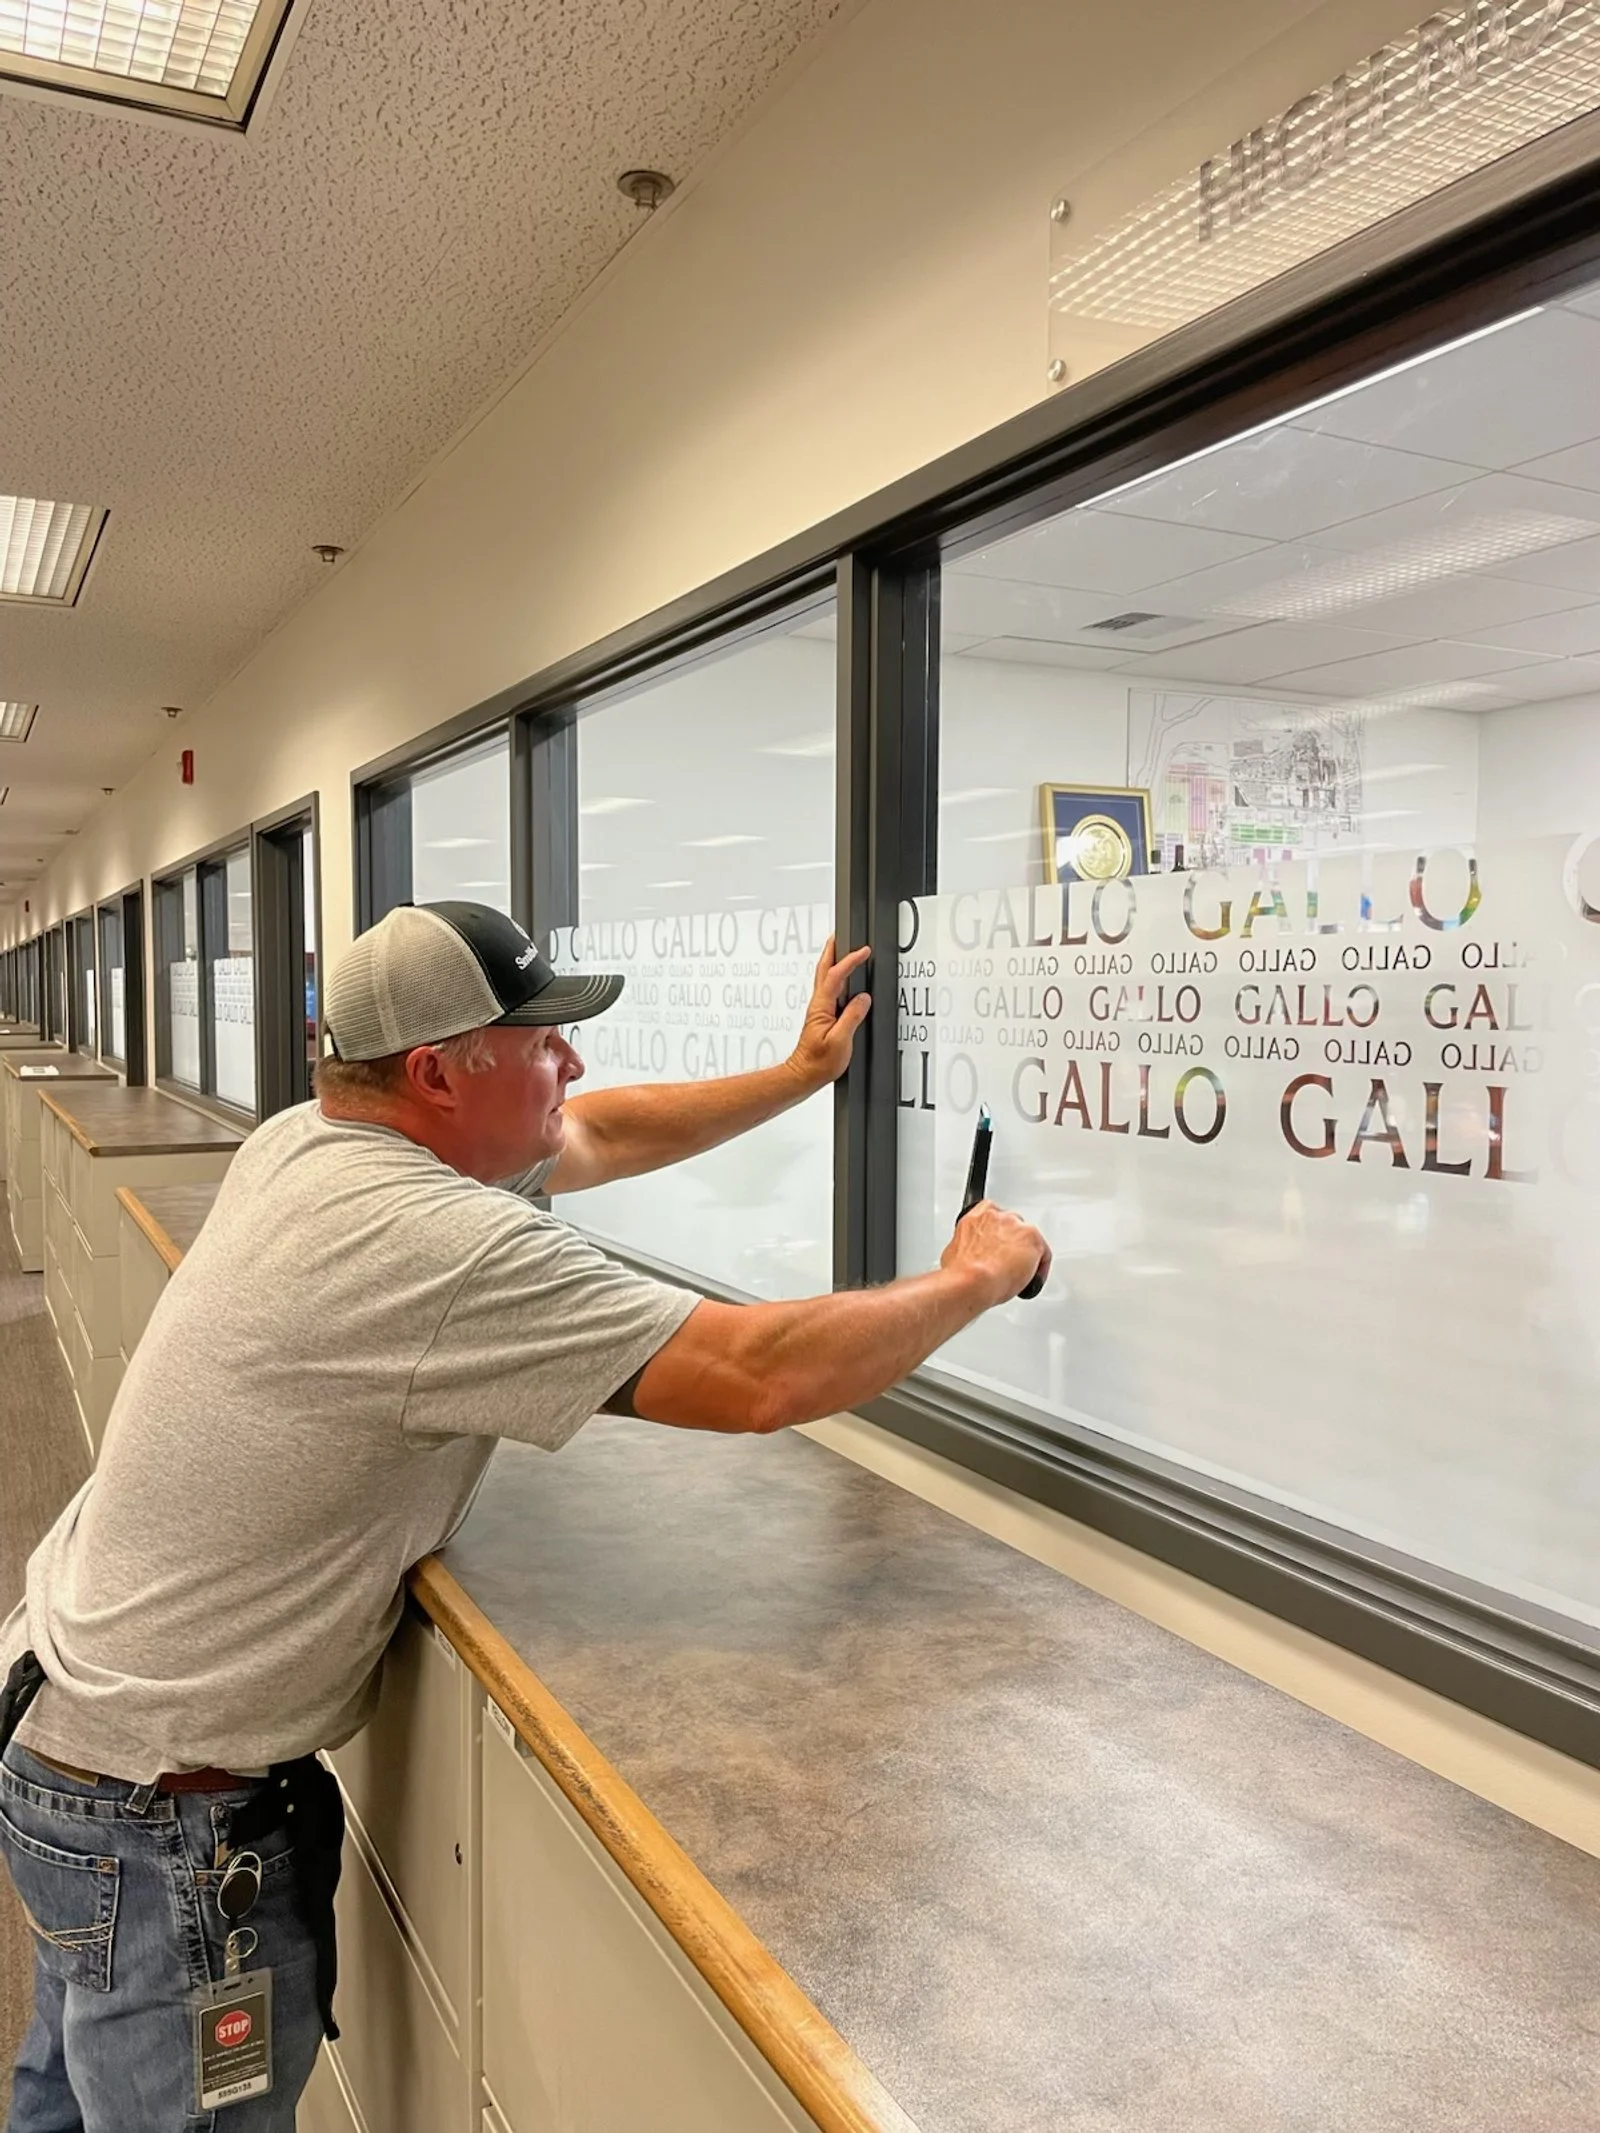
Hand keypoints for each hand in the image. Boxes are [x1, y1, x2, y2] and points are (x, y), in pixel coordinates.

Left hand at [787, 937, 870, 1090]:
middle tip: (839, 935)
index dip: (850, 961)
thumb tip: (863, 999)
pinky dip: (835, 977)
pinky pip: (829, 990)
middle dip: (832, 950)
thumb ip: (852, 1017)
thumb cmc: (818, 1063)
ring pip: (825, 978)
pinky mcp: (822, 1017)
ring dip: (832, 961)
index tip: (863, 952)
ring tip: (840, 950)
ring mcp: (819, 1010)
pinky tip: (841, 980)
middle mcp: (818, 1005)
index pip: (836, 976)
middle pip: (824, 970)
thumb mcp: (841, 1041)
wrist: (803, 1075)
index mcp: (822, 1007)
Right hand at [941, 1200, 1050, 1308]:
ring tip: (1019, 1275)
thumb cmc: (961, 1270)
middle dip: (1012, 1244)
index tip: (996, 1245)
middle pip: (1013, 1226)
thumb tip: (971, 1258)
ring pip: (1029, 1240)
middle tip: (1007, 1264)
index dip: (997, 1234)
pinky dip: (1040, 1268)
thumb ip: (969, 1248)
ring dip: (1026, 1255)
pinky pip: (1044, 1254)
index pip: (993, 1216)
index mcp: (977, 1216)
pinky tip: (1031, 1281)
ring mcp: (1017, 1226)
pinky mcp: (1033, 1240)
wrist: (972, 1279)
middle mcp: (998, 1216)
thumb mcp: (955, 1252)